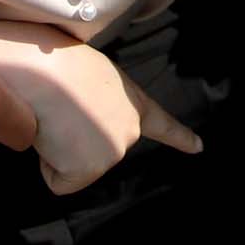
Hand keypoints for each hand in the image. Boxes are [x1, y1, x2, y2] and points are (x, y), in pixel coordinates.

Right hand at [0, 21, 201, 193]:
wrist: (45, 73)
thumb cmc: (59, 65)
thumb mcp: (94, 81)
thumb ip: (99, 107)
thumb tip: (72, 125)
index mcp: (135, 103)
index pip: (163, 125)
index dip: (181, 137)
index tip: (200, 147)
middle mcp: (130, 132)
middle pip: (94, 152)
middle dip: (71, 138)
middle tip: (62, 108)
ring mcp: (112, 153)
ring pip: (72, 166)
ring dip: (57, 148)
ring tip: (54, 117)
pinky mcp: (88, 172)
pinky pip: (57, 179)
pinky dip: (47, 164)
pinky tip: (48, 136)